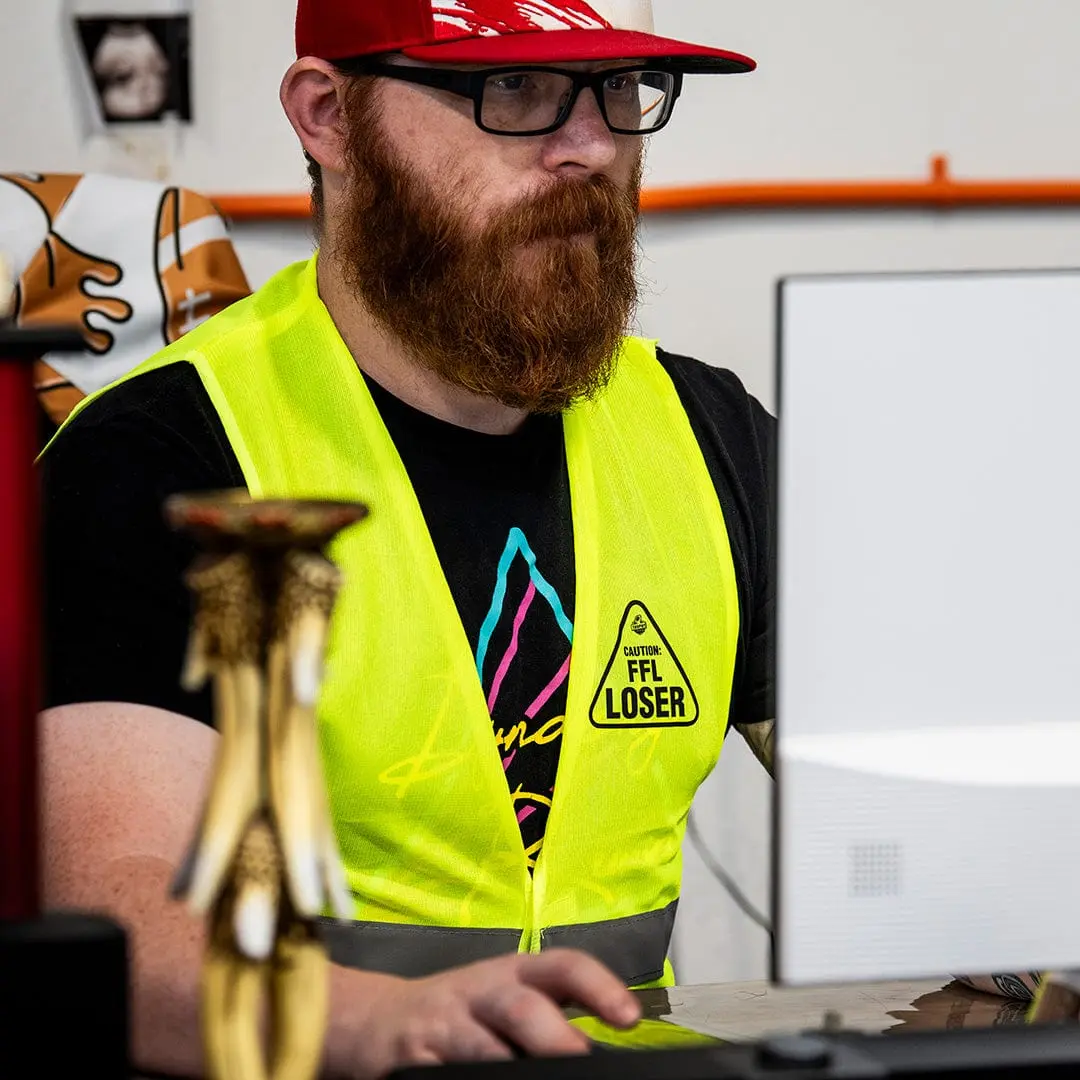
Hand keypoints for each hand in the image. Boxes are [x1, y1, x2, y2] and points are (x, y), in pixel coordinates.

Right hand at [340, 949, 641, 1077]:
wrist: (374, 1020)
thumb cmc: (457, 1013)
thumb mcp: (502, 999)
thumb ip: (545, 1017)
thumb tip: (600, 1053)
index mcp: (513, 974)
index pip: (563, 966)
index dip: (598, 986)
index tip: (629, 1017)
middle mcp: (480, 992)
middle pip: (520, 1004)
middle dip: (551, 1034)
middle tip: (580, 1057)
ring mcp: (443, 1025)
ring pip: (478, 1045)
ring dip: (504, 1064)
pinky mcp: (412, 1058)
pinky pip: (441, 1075)